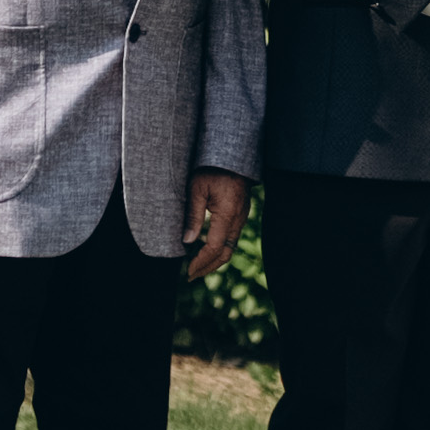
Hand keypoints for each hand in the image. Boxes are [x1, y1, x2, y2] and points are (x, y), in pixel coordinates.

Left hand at [181, 169, 250, 287]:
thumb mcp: (197, 189)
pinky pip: (232, 237)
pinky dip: (220, 248)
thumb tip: (187, 242)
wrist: (233, 154)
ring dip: (214, 260)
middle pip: (226, 253)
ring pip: (230, 247)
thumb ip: (193, 216)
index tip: (188, 270)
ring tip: (197, 266)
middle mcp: (238, 219)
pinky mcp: (241, 213)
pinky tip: (207, 249)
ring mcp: (242, 217)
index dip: (201, 262)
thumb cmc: (212, 168)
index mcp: (228, 214)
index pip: (214, 247)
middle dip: (208, 267)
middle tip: (191, 275)